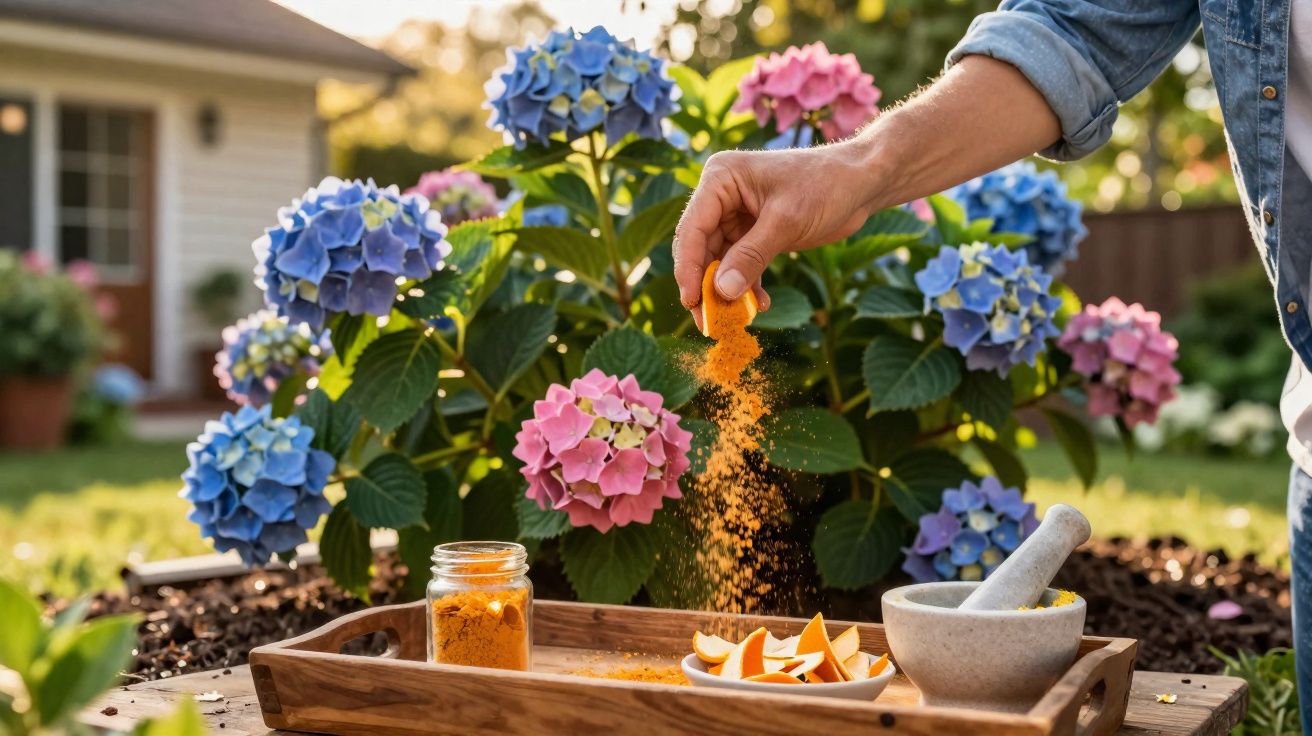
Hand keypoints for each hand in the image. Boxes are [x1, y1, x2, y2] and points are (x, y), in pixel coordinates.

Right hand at [672, 141, 878, 329]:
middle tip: (708, 322)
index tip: (692, 301)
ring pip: (720, 261)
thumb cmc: (826, 185)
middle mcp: (721, 196)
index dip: (689, 268)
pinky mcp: (754, 232)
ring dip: (727, 290)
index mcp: (721, 178)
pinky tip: (760, 304)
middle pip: (701, 248)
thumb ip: (752, 256)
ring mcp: (736, 215)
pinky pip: (741, 264)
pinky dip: (748, 285)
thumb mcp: (786, 221)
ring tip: (734, 320)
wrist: (861, 182)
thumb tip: (722, 292)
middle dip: (706, 286)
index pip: (693, 228)